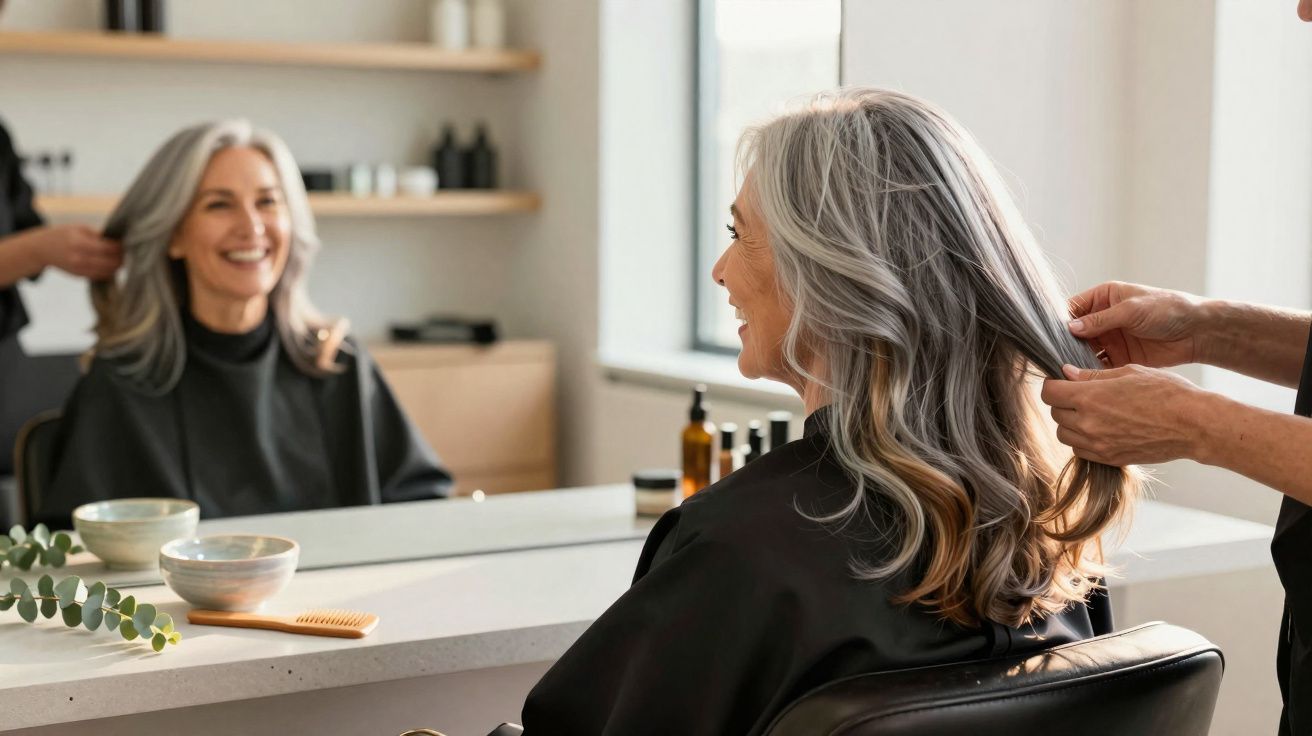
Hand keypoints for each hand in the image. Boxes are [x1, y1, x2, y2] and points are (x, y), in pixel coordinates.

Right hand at [18, 224, 121, 280]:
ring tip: (121, 258)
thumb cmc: (63, 235)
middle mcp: (79, 258)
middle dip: (122, 258)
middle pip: (111, 262)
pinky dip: (109, 271)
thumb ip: (99, 235)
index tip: (126, 243)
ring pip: (108, 272)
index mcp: (79, 243)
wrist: (42, 249)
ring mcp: (79, 269)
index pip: (108, 249)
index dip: (120, 247)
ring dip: (117, 266)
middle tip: (126, 251)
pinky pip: (101, 276)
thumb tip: (120, 241)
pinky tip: (111, 264)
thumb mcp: (80, 228)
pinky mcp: (79, 276)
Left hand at [1040, 364, 1209, 465]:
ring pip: (1064, 434)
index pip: (1049, 393)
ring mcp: (1098, 444)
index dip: (1053, 385)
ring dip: (1070, 422)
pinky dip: (1082, 440)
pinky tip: (1099, 428)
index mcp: (1090, 398)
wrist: (1194, 425)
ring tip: (1090, 412)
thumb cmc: (1167, 392)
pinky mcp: (1110, 458)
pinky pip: (1080, 450)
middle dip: (1062, 402)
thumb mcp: (1129, 373)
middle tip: (1078, 394)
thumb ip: (1093, 376)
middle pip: (1055, 414)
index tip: (1061, 382)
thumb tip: (1067, 373)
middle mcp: (1089, 423)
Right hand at [1066, 281, 1202, 368]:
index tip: (1049, 335)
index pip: (1073, 308)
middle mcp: (1103, 318)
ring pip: (1084, 350)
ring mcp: (1111, 339)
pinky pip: (1099, 365)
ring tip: (1065, 370)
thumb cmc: (1168, 309)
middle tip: (1054, 356)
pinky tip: (1082, 378)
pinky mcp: (1120, 357)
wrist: (1197, 331)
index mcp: (1104, 297)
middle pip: (1075, 332)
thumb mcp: (1131, 310)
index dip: (1060, 321)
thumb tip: (1070, 328)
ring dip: (1076, 359)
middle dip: (1065, 344)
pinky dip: (1090, 371)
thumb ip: (1101, 319)